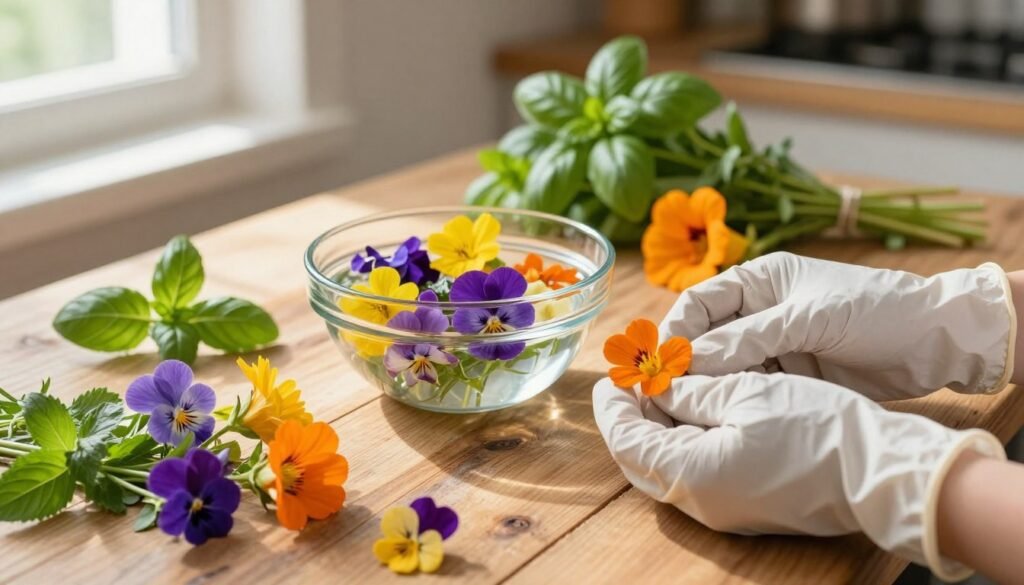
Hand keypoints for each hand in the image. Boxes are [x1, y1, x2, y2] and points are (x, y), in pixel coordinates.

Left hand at [593, 372, 1004, 580]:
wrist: (879, 472)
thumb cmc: (818, 428)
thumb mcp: (747, 393)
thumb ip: (689, 392)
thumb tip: (654, 386)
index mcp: (691, 474)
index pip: (626, 440)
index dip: (613, 403)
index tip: (612, 372)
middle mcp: (699, 502)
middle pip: (639, 459)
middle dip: (629, 416)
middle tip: (629, 378)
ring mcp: (721, 509)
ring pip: (665, 467)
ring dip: (655, 428)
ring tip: (658, 385)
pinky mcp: (742, 505)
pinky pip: (694, 473)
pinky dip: (682, 441)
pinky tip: (692, 408)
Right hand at [660, 252, 1016, 400]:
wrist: (936, 341)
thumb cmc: (877, 310)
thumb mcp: (810, 318)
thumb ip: (749, 338)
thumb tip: (690, 361)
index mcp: (762, 280)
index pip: (700, 302)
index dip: (676, 330)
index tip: (659, 363)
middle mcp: (762, 311)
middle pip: (707, 337)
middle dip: (686, 363)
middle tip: (665, 395)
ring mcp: (776, 344)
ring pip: (725, 367)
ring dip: (708, 385)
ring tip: (689, 410)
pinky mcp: (791, 375)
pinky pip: (751, 387)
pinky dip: (735, 400)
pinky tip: (724, 415)